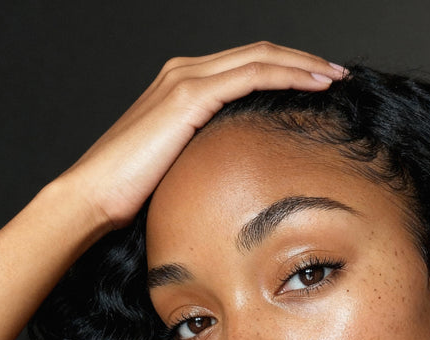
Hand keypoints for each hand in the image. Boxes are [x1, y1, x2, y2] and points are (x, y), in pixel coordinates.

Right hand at [62, 42, 343, 229]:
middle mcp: (184, 73)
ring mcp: (186, 80)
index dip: (285, 70)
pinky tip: (313, 84)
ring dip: (302, 63)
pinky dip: (287, 75)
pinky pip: (251, 75)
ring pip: (260, 57)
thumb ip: (207, 154)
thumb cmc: (130, 193)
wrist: (94, 196)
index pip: (245, 67)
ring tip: (334, 76)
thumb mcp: (180, 167)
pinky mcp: (189, 96)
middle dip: (302, 60)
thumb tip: (238, 170)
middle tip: (336, 73)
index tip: (317, 85)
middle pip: (258, 53)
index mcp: (182, 88)